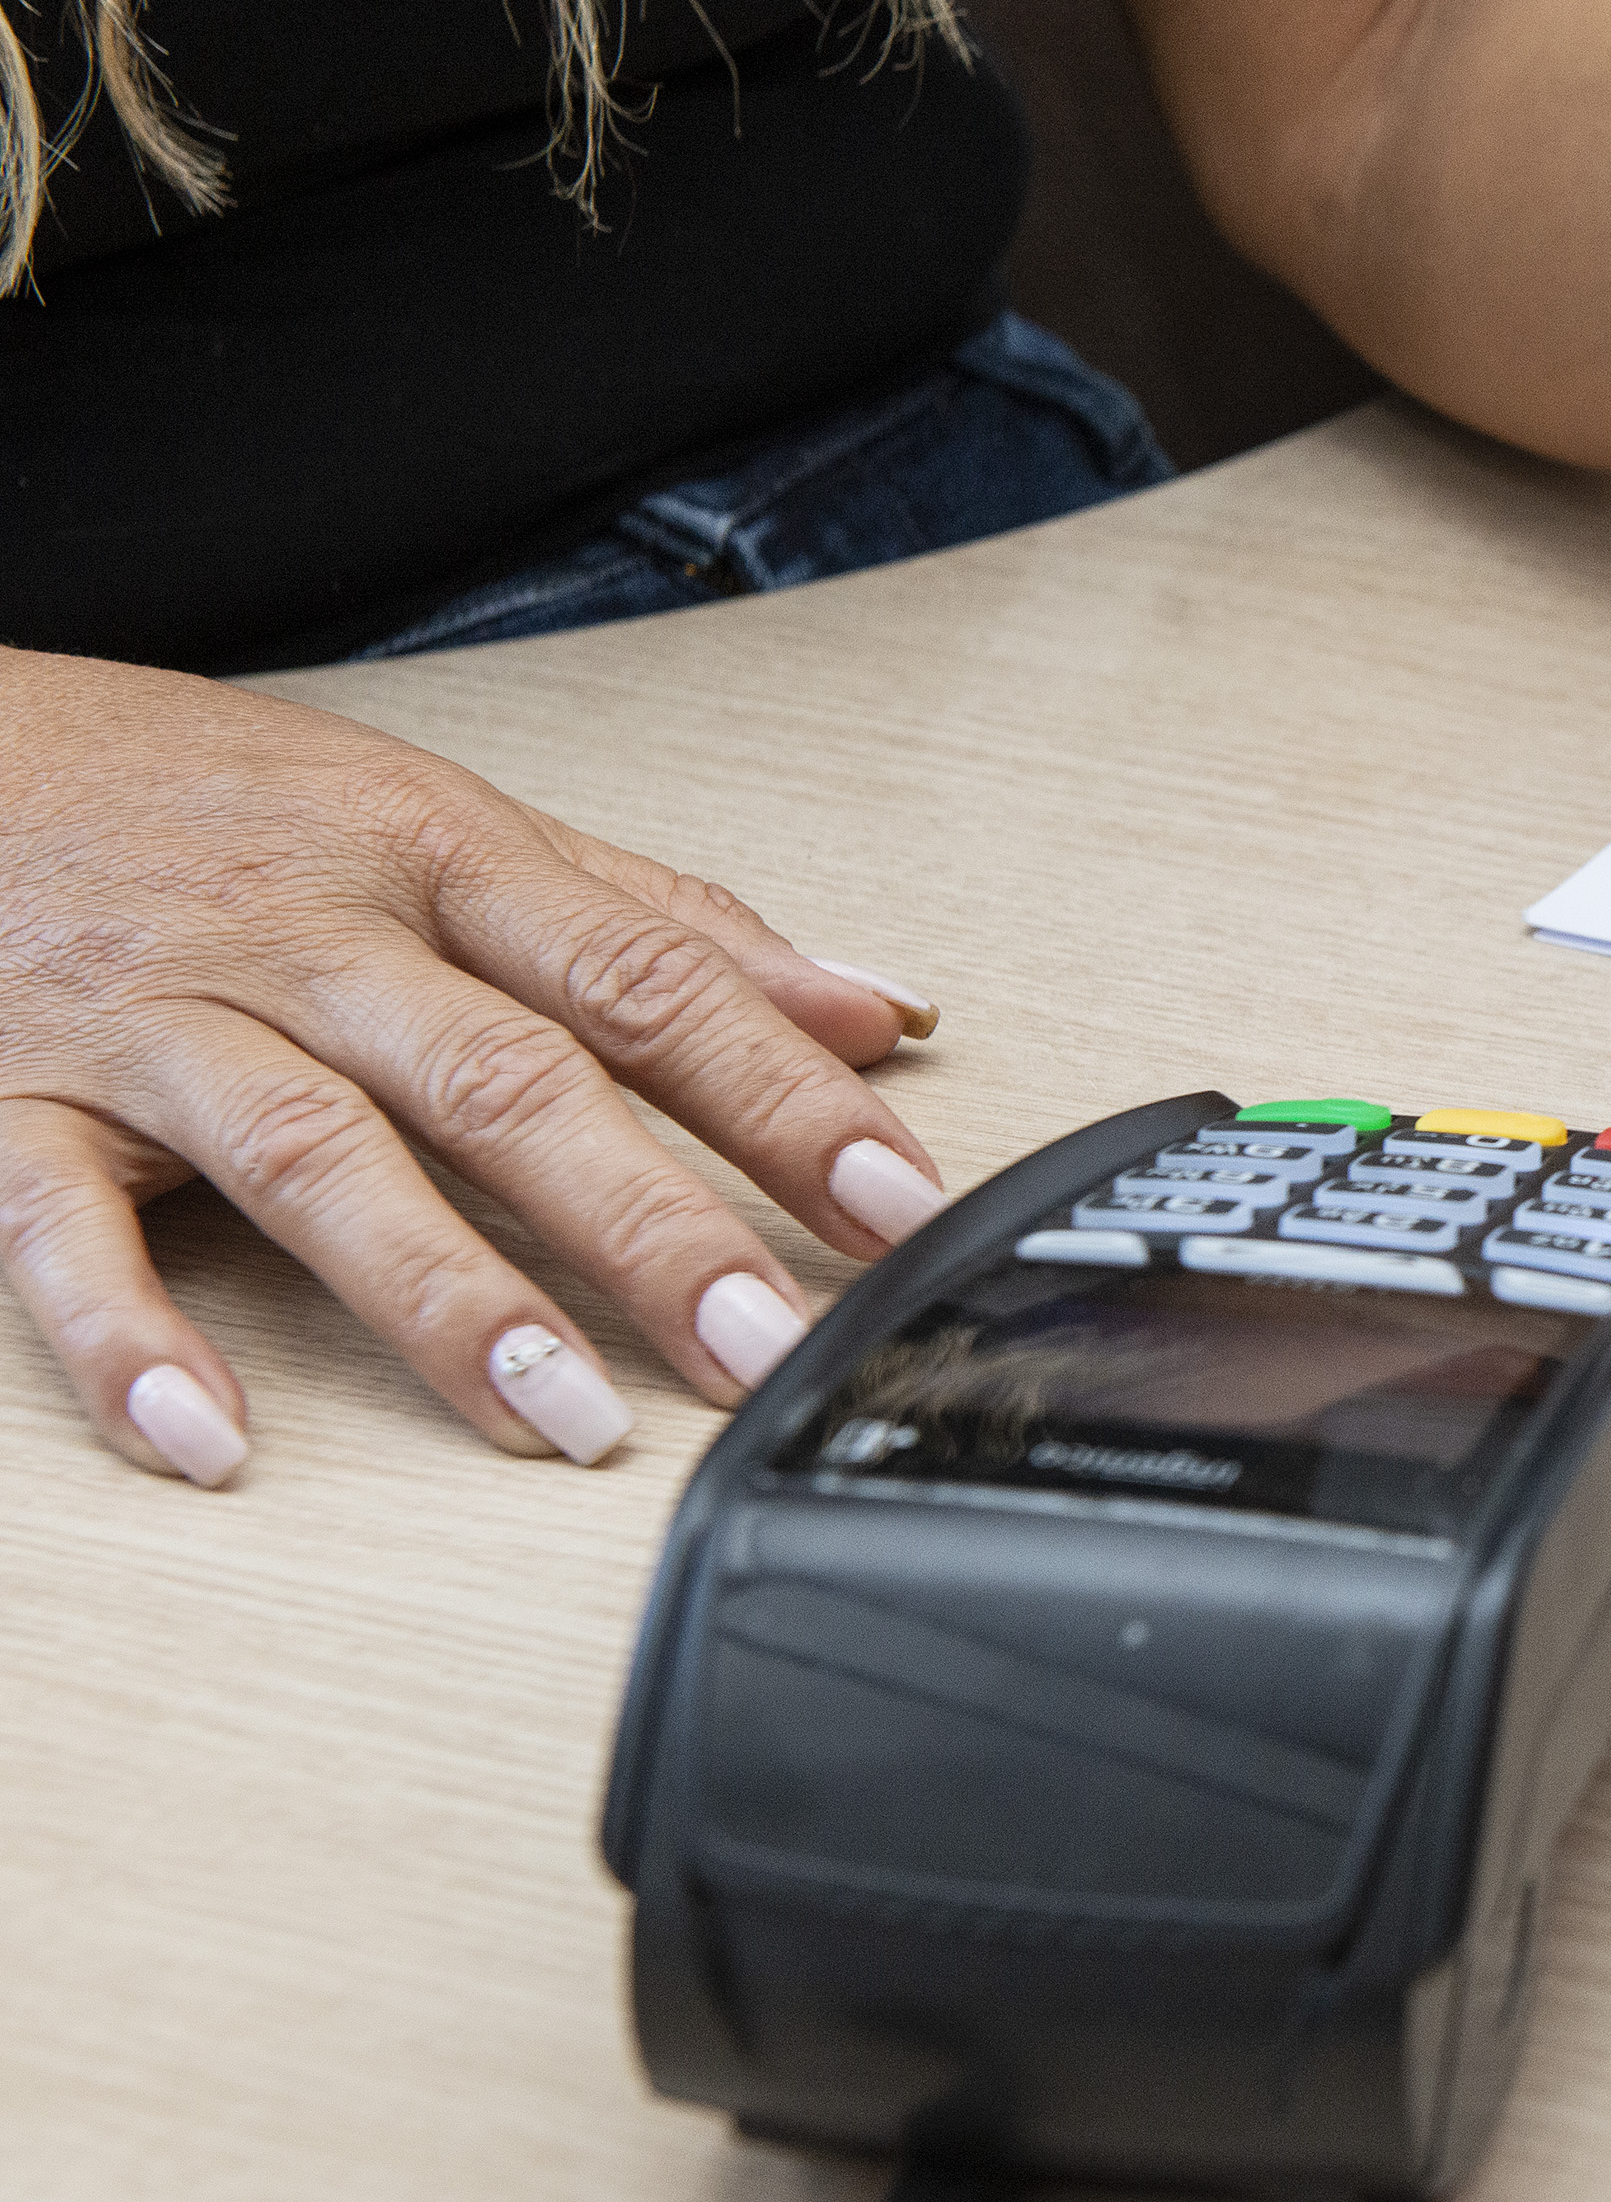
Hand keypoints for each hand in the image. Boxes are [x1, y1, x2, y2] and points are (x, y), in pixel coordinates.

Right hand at [0, 652, 951, 1485]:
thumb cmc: (209, 798)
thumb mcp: (449, 822)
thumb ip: (666, 926)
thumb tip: (874, 1009)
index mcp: (439, 859)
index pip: (650, 982)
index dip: (786, 1097)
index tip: (895, 1205)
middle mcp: (312, 937)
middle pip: (507, 1081)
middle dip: (650, 1225)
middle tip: (759, 1349)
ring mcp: (156, 1021)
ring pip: (317, 1159)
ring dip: (446, 1299)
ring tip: (563, 1422)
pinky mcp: (4, 1098)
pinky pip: (59, 1227)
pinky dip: (130, 1338)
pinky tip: (211, 1438)